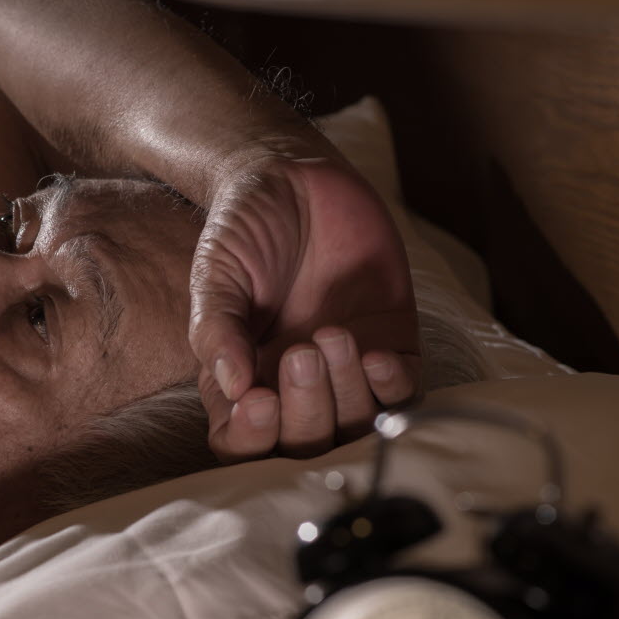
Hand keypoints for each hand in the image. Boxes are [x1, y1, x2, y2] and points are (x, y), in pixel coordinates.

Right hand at [190, 154, 420, 460]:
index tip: (258, 401)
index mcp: (242, 380)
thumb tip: (234, 388)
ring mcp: (345, 371)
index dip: (252, 438)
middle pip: (304, 443)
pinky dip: (392, 386)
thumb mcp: (216, 274)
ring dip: (348, 395)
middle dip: (306, 412)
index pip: (241, 442)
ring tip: (333, 334)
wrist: (293, 175)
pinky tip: (376, 353)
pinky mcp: (391, 344)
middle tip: (301, 353)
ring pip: (354, 425)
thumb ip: (217, 329)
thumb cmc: (243, 228)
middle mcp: (292, 386)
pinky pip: (403, 393)